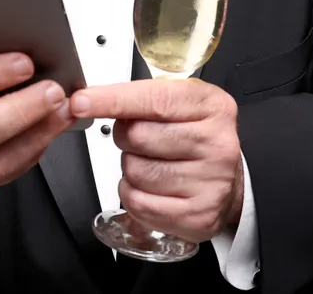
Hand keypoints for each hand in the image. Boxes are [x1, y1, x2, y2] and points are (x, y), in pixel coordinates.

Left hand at [71, 78, 243, 242]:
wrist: (231, 183)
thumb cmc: (196, 138)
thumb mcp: (181, 104)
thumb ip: (141, 97)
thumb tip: (89, 100)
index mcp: (211, 106)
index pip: (152, 99)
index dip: (112, 100)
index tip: (81, 101)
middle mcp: (216, 143)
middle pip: (137, 136)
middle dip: (125, 137)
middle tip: (142, 140)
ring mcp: (211, 182)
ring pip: (134, 171)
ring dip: (131, 168)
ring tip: (153, 164)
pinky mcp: (198, 215)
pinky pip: (139, 203)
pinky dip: (134, 195)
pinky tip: (153, 188)